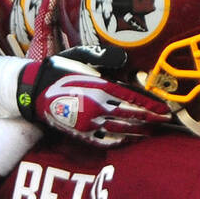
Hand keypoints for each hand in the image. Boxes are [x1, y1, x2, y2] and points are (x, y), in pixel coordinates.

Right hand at [17, 55, 171, 143]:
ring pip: (123, 130)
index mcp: (100, 87)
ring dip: (141, 131)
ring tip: (153, 130)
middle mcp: (98, 107)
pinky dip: (123, 141)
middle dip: (151, 119)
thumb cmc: (59, 71)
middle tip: (166, 121)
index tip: (165, 109)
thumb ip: (105, 59)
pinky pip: (108, 141)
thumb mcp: (81, 57)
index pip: (133, 98)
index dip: (152, 105)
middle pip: (133, 116)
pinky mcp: (82, 135)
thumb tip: (126, 62)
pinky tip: (132, 139)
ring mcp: (90, 124)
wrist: (33, 92)